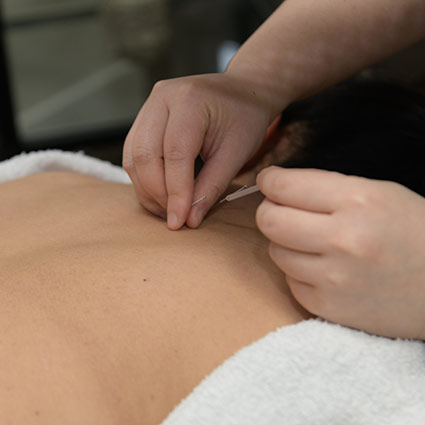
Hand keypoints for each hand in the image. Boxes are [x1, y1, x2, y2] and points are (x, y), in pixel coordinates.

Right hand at [123, 72, 276, 229]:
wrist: (241, 93)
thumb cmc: (244, 118)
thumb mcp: (236, 153)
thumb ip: (212, 186)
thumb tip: (189, 219)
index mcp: (190, 100)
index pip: (175, 154)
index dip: (175, 192)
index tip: (179, 221)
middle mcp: (162, 98)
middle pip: (145, 154)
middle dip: (156, 193)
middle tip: (173, 219)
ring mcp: (150, 106)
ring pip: (133, 156)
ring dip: (146, 189)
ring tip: (167, 210)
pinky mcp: (145, 118)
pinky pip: (134, 153)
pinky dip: (144, 178)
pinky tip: (160, 195)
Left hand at [256, 166, 424, 339]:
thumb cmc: (413, 232)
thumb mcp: (378, 193)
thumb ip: (326, 188)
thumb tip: (277, 187)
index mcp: (358, 201)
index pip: (286, 187)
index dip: (270, 181)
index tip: (269, 181)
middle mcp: (343, 240)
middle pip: (269, 221)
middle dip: (269, 211)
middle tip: (282, 211)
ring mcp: (334, 278)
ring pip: (275, 252)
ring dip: (285, 243)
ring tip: (311, 242)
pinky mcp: (329, 308)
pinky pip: (290, 281)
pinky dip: (299, 272)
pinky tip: (322, 268)